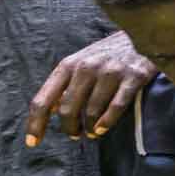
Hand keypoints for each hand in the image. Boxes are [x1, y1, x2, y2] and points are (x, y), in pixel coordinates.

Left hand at [27, 32, 156, 145]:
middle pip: (68, 110)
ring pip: (92, 112)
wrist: (142, 33)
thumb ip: (65, 84)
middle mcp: (86, 67)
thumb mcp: (81, 62)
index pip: (44, 99)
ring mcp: (110, 72)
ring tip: (92, 132)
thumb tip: (50, 110)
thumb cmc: (108, 53)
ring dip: (90, 128)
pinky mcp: (133, 77)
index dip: (36, 123)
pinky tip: (103, 128)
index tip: (32, 142)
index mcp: (69, 65)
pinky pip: (116, 107)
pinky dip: (107, 122)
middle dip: (69, 128)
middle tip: (75, 135)